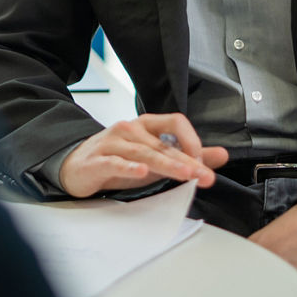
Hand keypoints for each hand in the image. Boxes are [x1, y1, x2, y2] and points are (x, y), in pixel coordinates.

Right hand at [59, 113, 228, 197]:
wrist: (75, 166)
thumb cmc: (117, 159)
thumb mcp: (155, 157)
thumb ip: (186, 156)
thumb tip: (221, 155)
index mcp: (146, 125)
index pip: (175, 122)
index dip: (192, 139)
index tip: (204, 161)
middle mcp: (130, 129)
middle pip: (163, 143)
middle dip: (187, 160)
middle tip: (205, 174)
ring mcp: (113, 143)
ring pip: (144, 153)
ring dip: (167, 165)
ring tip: (186, 174)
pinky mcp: (98, 161)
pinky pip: (116, 162)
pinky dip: (130, 167)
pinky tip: (143, 172)